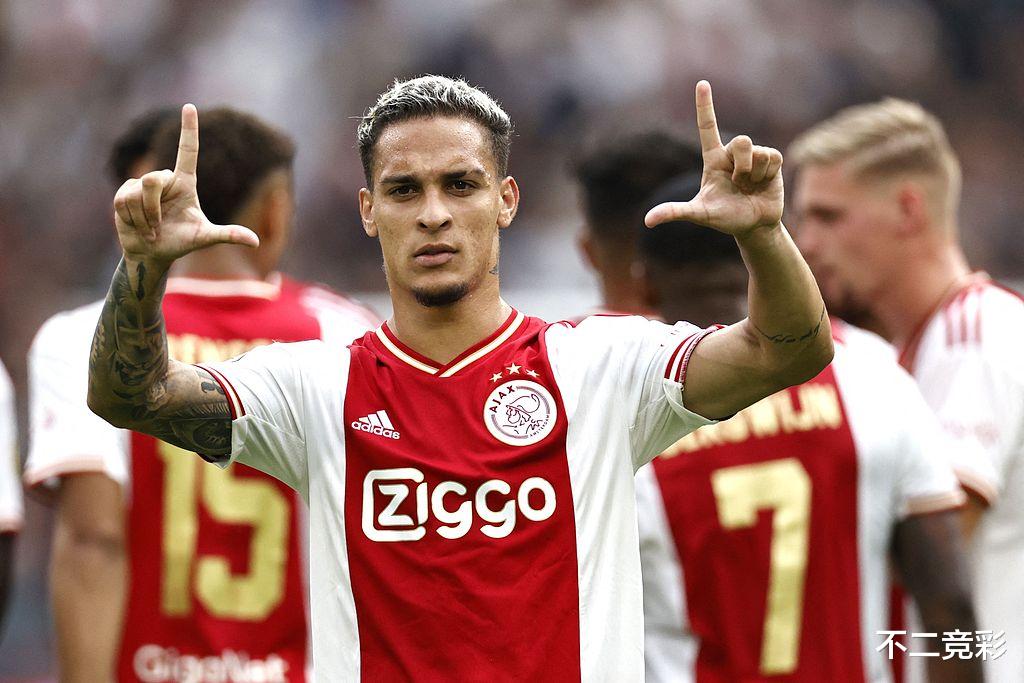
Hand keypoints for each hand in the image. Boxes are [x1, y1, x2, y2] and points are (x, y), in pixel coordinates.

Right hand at [112, 104, 257, 264]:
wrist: (151, 253)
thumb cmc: (180, 242)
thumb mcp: (204, 238)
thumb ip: (228, 235)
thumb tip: (256, 242)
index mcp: (185, 183)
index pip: (188, 151)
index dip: (189, 129)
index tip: (190, 107)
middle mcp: (164, 180)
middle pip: (153, 179)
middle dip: (154, 208)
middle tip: (159, 226)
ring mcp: (141, 185)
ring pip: (138, 193)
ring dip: (144, 217)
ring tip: (150, 228)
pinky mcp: (124, 192)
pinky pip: (124, 201)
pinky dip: (132, 219)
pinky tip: (136, 225)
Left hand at [645, 81, 783, 235]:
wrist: (754, 226)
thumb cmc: (725, 218)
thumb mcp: (700, 214)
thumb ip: (676, 212)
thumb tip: (647, 221)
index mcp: (713, 159)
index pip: (707, 127)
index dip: (705, 105)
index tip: (702, 84)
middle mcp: (732, 153)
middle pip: (741, 141)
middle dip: (742, 165)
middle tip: (740, 182)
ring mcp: (753, 156)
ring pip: (757, 151)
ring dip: (754, 173)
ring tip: (751, 185)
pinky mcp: (773, 161)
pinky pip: (772, 157)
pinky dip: (767, 174)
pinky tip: (764, 183)